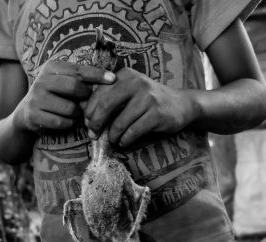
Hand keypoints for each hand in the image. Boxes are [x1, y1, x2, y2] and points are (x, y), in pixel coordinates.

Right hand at [13, 60, 115, 132]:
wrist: (26, 113)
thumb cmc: (54, 95)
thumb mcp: (63, 81)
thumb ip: (81, 79)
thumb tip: (111, 79)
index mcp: (51, 68)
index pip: (79, 70)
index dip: (97, 75)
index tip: (113, 79)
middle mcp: (42, 81)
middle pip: (75, 87)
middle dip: (86, 96)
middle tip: (87, 102)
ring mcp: (37, 99)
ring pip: (70, 108)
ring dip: (78, 113)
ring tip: (75, 112)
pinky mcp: (34, 116)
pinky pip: (62, 122)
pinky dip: (69, 124)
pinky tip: (66, 121)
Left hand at [84, 68, 198, 146]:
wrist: (182, 104)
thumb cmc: (150, 101)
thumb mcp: (130, 92)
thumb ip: (109, 98)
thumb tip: (84, 113)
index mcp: (125, 75)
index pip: (98, 92)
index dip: (89, 110)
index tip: (87, 123)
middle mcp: (136, 83)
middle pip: (104, 105)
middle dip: (95, 123)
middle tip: (93, 135)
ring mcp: (148, 98)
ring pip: (119, 123)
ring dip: (112, 136)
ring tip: (114, 140)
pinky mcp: (156, 114)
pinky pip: (132, 132)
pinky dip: (125, 140)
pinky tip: (124, 142)